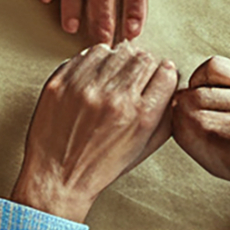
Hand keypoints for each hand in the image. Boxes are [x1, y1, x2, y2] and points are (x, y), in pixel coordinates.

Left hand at [7, 44, 183, 223]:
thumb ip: (165, 116)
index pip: (166, 71)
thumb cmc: (100, 166)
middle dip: (143, 64)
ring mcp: (84, 89)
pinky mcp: (60, 84)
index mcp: (141, 115)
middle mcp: (114, 98)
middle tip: (136, 73)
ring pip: (114, 51)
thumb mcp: (144, 147)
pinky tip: (96, 74)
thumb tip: (173, 87)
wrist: (57, 177)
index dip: (165, 72)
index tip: (159, 74)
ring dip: (119, 59)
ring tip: (115, 73)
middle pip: (142, 57)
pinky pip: (86, 55)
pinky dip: (95, 60)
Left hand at [168, 55, 229, 220]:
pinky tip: (214, 146)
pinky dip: (199, 135)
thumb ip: (216, 104)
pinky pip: (205, 123)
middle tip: (195, 122)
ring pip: (197, 100)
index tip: (198, 103)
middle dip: (188, 103)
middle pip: (201, 82)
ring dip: (190, 120)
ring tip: (203, 135)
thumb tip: (177, 99)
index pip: (214, 64)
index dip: (197, 82)